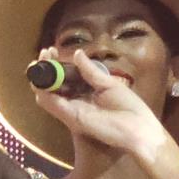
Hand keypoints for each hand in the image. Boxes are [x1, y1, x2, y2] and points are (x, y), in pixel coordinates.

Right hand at [32, 50, 178, 167]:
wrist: (138, 129)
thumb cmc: (129, 108)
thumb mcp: (108, 84)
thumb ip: (90, 71)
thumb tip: (76, 53)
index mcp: (85, 93)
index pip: (63, 78)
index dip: (56, 64)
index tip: (53, 50)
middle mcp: (75, 102)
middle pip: (52, 85)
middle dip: (45, 67)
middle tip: (46, 52)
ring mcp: (72, 111)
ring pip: (46, 94)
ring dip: (40, 77)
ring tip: (41, 60)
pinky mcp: (72, 118)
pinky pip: (51, 105)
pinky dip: (44, 92)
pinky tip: (42, 77)